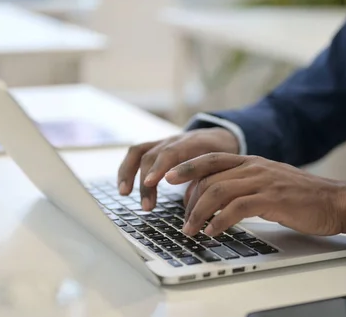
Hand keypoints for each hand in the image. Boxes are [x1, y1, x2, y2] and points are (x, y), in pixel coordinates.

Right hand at [117, 128, 238, 210]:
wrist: (220, 137)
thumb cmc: (222, 158)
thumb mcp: (222, 169)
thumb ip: (207, 183)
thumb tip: (192, 207)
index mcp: (195, 143)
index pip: (173, 151)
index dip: (160, 167)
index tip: (152, 183)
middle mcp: (175, 140)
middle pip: (153, 155)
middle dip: (146, 182)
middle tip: (148, 207)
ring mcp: (163, 142)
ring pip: (139, 152)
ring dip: (129, 173)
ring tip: (125, 194)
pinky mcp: (155, 146)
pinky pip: (135, 154)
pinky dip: (126, 170)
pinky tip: (124, 188)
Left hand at [164, 153, 345, 236]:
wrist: (333, 200)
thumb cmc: (300, 196)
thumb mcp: (267, 182)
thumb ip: (243, 184)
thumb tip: (216, 198)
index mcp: (250, 161)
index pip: (210, 159)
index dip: (187, 168)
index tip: (168, 179)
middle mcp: (253, 166)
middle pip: (209, 175)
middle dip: (189, 198)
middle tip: (182, 219)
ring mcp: (262, 181)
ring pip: (218, 191)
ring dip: (199, 213)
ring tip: (191, 230)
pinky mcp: (271, 199)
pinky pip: (236, 208)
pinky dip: (220, 221)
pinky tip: (213, 231)